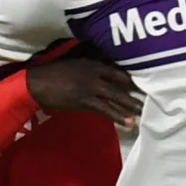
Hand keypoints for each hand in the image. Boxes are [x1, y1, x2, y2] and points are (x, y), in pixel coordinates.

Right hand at [26, 58, 142, 127]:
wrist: (37, 83)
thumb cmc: (52, 73)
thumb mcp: (73, 65)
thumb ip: (88, 69)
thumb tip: (100, 76)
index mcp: (93, 63)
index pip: (117, 70)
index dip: (129, 79)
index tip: (139, 85)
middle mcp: (95, 73)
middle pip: (121, 83)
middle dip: (134, 92)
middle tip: (148, 100)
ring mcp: (91, 87)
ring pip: (116, 97)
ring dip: (130, 106)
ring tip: (142, 113)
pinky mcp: (85, 100)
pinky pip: (106, 109)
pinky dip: (118, 116)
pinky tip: (127, 123)